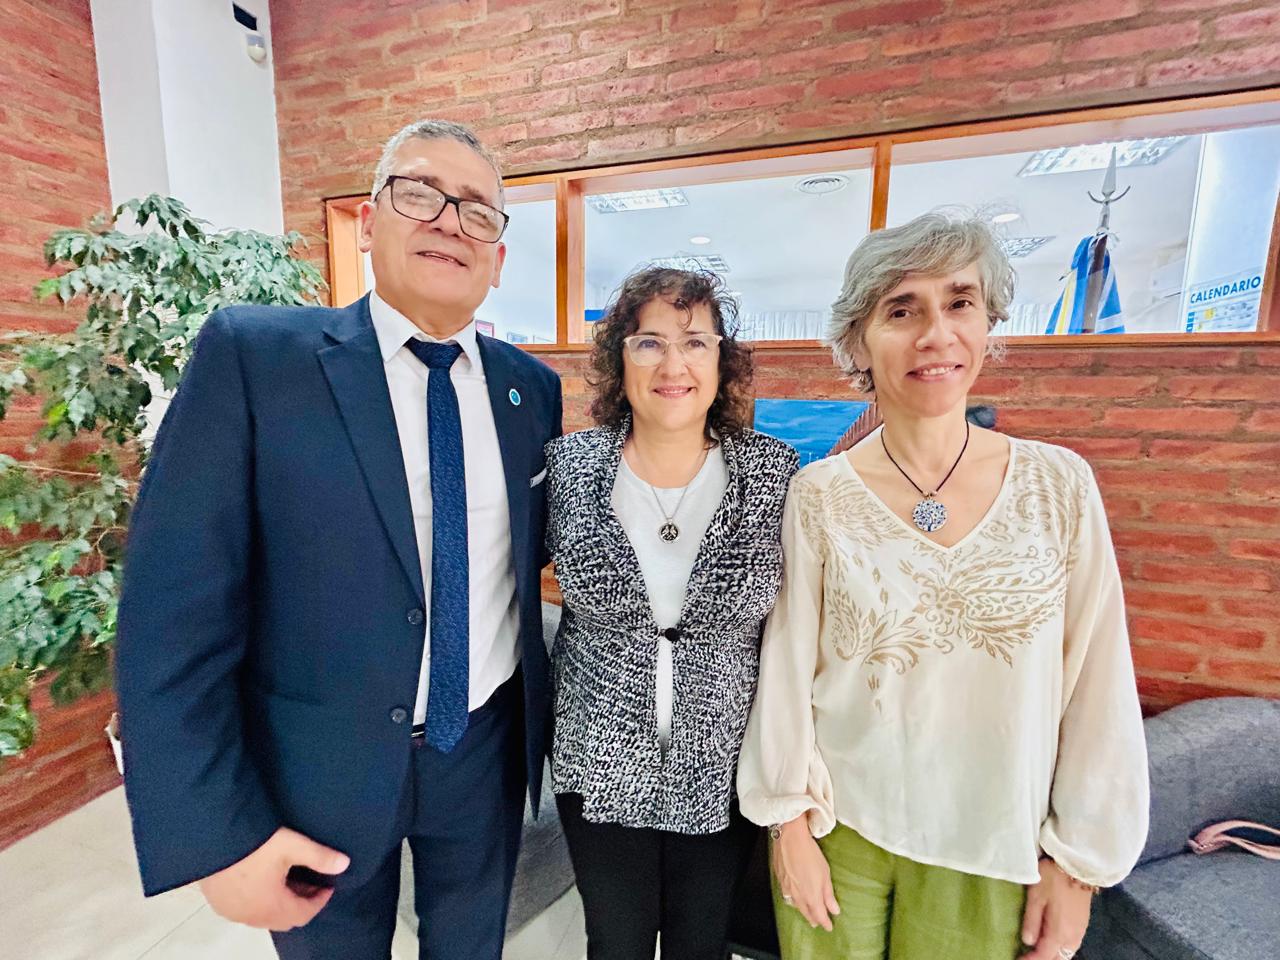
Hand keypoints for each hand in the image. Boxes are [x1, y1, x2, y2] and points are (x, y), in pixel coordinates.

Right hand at [198, 827, 349, 930]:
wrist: (212, 838)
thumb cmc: (252, 843)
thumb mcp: (291, 845)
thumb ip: (319, 856)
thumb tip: (344, 864)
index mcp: (272, 907)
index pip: (303, 914)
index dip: (320, 901)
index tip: (328, 886)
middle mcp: (251, 916)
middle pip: (284, 918)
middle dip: (301, 902)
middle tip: (310, 882)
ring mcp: (232, 912)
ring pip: (264, 916)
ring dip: (280, 902)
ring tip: (289, 878)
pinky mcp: (219, 903)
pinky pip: (246, 910)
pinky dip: (260, 901)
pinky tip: (263, 880)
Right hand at [771, 817, 839, 931]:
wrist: (790, 838)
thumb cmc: (809, 854)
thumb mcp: (825, 874)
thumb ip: (828, 894)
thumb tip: (834, 910)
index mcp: (810, 896)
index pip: (819, 915)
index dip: (825, 922)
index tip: (829, 926)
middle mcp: (797, 895)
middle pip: (806, 912)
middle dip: (813, 919)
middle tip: (818, 923)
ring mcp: (787, 888)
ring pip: (795, 905)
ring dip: (803, 911)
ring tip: (807, 913)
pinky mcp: (780, 879)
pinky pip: (787, 896)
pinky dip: (793, 901)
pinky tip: (794, 897)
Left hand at [1021, 857, 1093, 958]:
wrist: (1078, 864)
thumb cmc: (1053, 878)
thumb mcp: (1036, 896)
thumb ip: (1031, 921)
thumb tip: (1027, 942)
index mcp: (1059, 932)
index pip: (1044, 956)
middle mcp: (1072, 936)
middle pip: (1057, 958)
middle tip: (1026, 957)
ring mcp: (1080, 931)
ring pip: (1066, 953)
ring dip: (1052, 955)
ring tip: (1036, 952)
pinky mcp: (1083, 923)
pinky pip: (1071, 945)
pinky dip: (1060, 948)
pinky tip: (1051, 942)